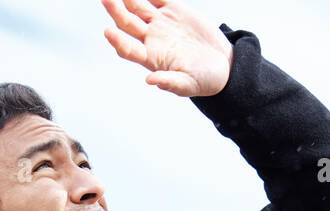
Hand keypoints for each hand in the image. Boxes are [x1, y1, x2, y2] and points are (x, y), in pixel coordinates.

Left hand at [100, 0, 233, 97]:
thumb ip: (169, 82)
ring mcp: (160, 23)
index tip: (108, 32)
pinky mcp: (173, 9)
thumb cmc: (203, 80)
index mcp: (151, 58)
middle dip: (115, 10)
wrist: (221, 64)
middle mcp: (151, 39)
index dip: (118, 41)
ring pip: (138, 6)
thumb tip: (149, 81)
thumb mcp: (187, 85)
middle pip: (127, 23)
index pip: (128, 49)